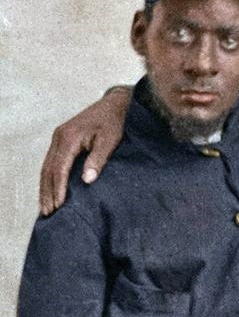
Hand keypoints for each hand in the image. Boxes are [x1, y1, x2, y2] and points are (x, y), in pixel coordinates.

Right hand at [39, 86, 131, 214]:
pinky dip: (49, 178)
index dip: (58, 188)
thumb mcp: (111, 140)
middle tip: (48, 213)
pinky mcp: (62, 139)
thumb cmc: (116, 122)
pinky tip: (50, 190)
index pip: (59, 168)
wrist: (116, 104)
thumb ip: (99, 159)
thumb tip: (87, 180)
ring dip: (45, 187)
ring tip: (45, 207)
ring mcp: (58, 137)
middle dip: (48, 192)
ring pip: (47, 166)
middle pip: (48, 169)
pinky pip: (51, 161)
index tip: (59, 205)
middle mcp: (59, 137)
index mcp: (69, 137)